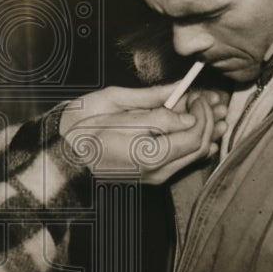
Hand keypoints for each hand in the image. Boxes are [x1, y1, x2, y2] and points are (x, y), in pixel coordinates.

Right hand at [59, 85, 226, 183]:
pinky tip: (194, 127)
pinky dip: (194, 142)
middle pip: (201, 146)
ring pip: (195, 156)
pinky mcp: (152, 178)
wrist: (62, 156)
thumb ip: (154, 106)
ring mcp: (155, 178)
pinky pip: (183, 161)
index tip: (198, 94)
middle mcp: (157, 171)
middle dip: (210, 120)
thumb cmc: (82, 127)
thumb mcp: (115, 106)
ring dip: (206, 131)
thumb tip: (184, 103)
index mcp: (147, 153)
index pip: (195, 135)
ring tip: (210, 110)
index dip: (202, 112)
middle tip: (207, 98)